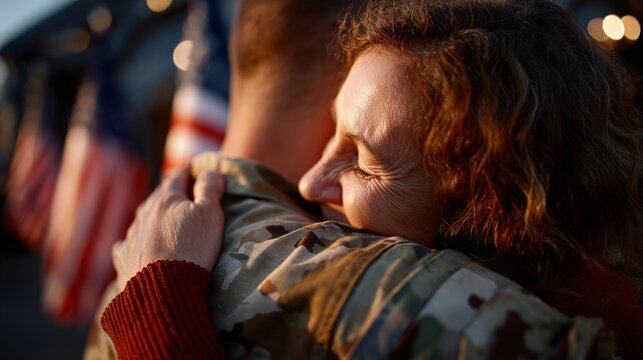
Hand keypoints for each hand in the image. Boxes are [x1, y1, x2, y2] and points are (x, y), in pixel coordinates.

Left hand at [112, 166, 224, 291]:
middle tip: (182, 193)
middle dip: (171, 193)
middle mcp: (144, 214)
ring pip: (143, 219)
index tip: (194, 168)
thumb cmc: (192, 248)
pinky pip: (128, 245)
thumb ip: (209, 191)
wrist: (162, 291)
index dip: (188, 171)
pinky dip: (135, 242)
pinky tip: (136, 246)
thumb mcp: (210, 215)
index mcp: (166, 199)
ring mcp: (132, 237)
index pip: (177, 177)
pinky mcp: (125, 259)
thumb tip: (210, 171)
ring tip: (164, 221)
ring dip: (154, 217)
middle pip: (158, 197)